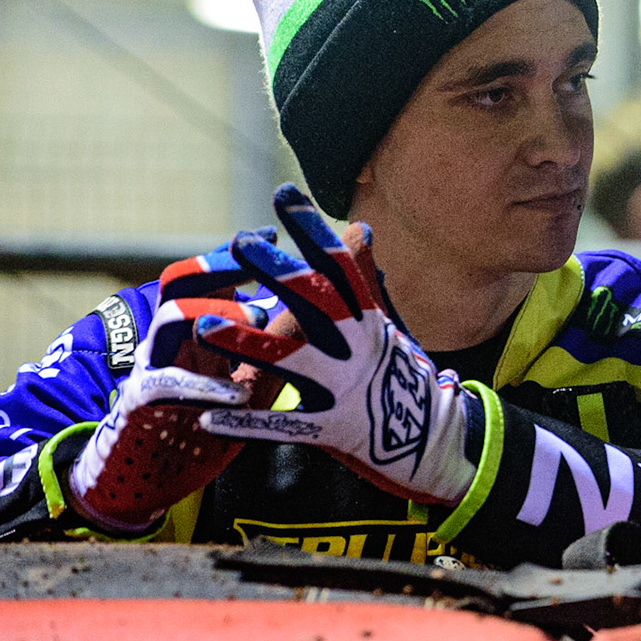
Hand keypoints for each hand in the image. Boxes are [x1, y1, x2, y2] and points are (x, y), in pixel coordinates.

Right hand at [66, 239, 279, 531]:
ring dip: (215, 312)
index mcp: (194, 333)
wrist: (146, 479)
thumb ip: (275, 351)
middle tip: (259, 261)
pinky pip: (165, 384)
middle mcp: (169, 342)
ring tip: (262, 318)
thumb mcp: (247, 383)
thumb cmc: (200, 426)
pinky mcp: (142, 406)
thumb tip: (316, 314)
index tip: (271, 235)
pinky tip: (235, 393)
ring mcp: (153, 369)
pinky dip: (202, 385)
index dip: (235, 254)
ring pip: (170, 318)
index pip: (207, 277)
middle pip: (182, 282)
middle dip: (220, 265)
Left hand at [193, 184, 479, 505]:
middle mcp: (358, 349)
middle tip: (241, 243)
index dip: (312, 230)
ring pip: (293, 361)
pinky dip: (247, 423)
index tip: (284, 195)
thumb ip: (364, 281)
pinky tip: (210, 418)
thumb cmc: (403, 380)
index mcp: (369, 321)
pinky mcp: (334, 430)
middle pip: (317, 303)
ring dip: (248, 342)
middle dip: (279, 272)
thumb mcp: (386, 326)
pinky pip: (284, 425)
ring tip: (206, 326)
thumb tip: (361, 227)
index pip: (339, 266)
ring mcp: (346, 390)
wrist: (434, 444)